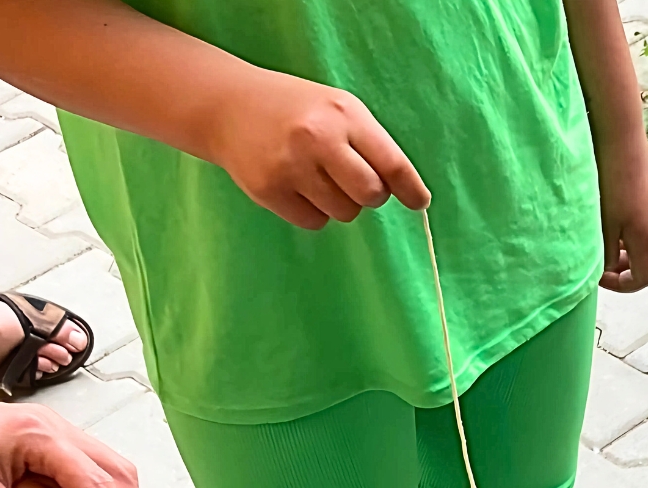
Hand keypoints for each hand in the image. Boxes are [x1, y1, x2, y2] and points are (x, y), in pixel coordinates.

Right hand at [205, 69, 430, 228]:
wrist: (228, 105)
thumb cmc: (297, 109)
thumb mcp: (339, 109)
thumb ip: (372, 144)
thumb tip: (407, 192)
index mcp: (343, 114)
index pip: (391, 163)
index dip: (410, 189)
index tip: (419, 201)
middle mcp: (317, 139)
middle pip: (371, 195)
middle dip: (370, 194)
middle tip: (353, 179)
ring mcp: (290, 166)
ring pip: (344, 213)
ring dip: (340, 203)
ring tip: (318, 176)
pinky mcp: (268, 190)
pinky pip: (315, 222)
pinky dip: (314, 211)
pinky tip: (298, 185)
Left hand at [595, 135, 647, 292]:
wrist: (621, 136)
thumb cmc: (611, 179)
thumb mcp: (603, 223)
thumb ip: (604, 252)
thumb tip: (604, 269)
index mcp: (646, 237)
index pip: (644, 278)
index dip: (623, 285)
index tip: (600, 277)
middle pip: (644, 259)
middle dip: (621, 265)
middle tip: (598, 258)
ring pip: (641, 240)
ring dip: (622, 245)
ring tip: (600, 233)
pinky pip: (641, 220)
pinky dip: (625, 227)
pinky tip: (608, 210)